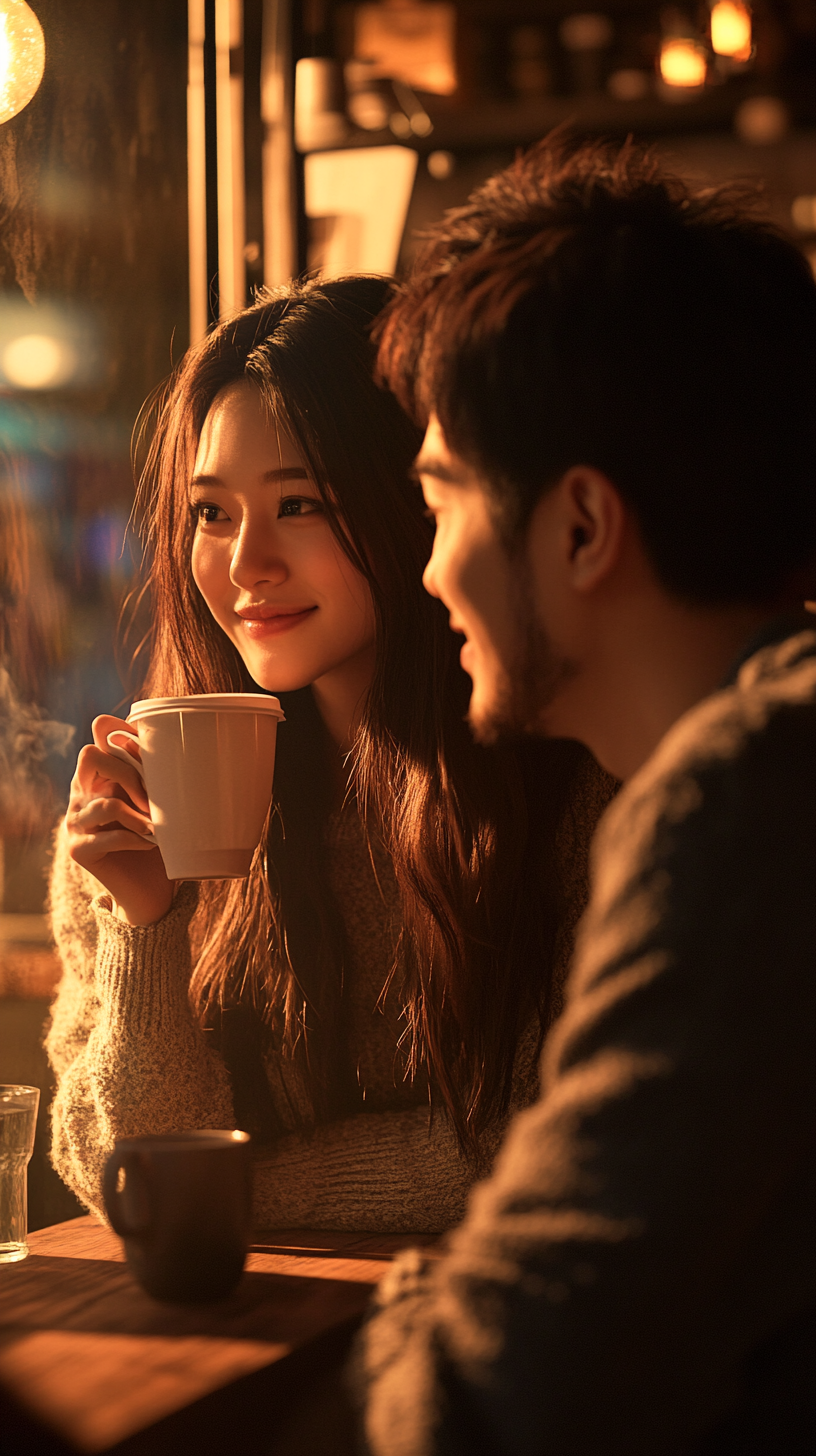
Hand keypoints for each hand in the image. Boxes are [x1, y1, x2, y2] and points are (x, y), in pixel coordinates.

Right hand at [66, 714, 172, 925]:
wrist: (149, 890)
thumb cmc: (159, 839)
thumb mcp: (158, 800)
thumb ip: (156, 772)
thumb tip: (173, 737)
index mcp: (99, 772)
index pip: (99, 731)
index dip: (123, 731)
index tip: (152, 751)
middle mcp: (80, 792)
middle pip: (90, 755)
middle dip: (129, 773)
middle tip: (152, 800)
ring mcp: (75, 820)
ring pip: (107, 803)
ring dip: (140, 817)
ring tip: (156, 828)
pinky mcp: (78, 849)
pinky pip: (111, 835)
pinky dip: (138, 839)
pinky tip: (151, 844)